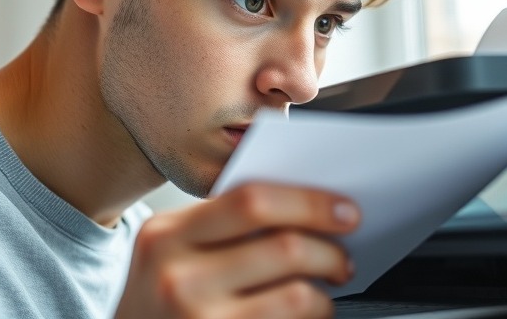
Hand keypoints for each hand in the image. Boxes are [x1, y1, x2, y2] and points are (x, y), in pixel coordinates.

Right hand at [114, 182, 359, 318]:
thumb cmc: (160, 297)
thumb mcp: (171, 252)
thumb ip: (221, 225)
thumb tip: (306, 206)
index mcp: (167, 235)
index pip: (253, 200)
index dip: (310, 202)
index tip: (345, 210)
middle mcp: (178, 278)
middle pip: (284, 247)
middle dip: (331, 251)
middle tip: (345, 258)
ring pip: (296, 295)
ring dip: (324, 294)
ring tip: (324, 292)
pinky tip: (306, 316)